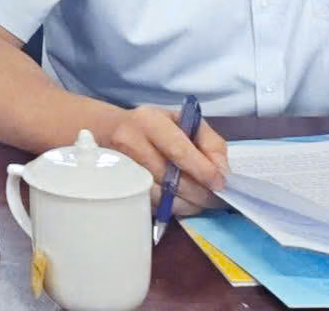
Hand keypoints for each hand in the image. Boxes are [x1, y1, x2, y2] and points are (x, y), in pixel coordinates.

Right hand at [102, 104, 229, 215]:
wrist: (106, 131)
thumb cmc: (152, 126)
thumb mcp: (183, 121)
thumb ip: (210, 143)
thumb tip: (222, 173)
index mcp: (149, 122)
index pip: (179, 150)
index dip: (203, 170)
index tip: (220, 184)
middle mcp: (130, 143)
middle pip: (171, 179)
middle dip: (201, 194)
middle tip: (217, 199)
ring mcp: (121, 168)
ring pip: (163, 197)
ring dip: (189, 204)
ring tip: (201, 201)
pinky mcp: (119, 187)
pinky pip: (153, 206)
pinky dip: (173, 208)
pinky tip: (182, 201)